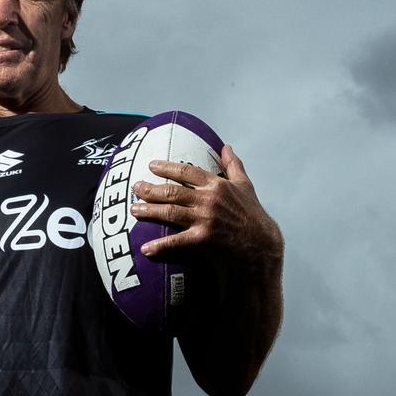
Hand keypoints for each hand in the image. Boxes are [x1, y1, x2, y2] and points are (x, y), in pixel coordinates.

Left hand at [129, 144, 282, 266]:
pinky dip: (160, 245)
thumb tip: (226, 146)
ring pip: (169, 211)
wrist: (261, 244)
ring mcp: (204, 218)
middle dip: (150, 189)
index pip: (186, 170)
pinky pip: (176, 242)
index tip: (151, 166)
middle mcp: (208, 199)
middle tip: (135, 187)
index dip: (166, 167)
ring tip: (133, 210)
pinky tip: (145, 248)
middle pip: (172, 190)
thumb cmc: (252, 214)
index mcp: (216, 184)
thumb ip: (233, 165)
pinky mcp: (203, 239)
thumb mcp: (245, 186)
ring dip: (148, 210)